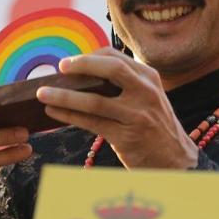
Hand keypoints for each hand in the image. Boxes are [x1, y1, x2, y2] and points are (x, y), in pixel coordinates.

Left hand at [36, 48, 197, 168]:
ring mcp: (137, 115)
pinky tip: (53, 113)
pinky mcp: (127, 137)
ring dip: (64, 96)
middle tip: (59, 68)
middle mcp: (146, 92)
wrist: (176, 160)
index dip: (90, 57)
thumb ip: (126, 84)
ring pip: (94, 100)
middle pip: (110, 69)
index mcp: (149, 78)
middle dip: (81, 65)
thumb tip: (83, 74)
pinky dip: (69, 116)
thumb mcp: (148, 98)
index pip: (116, 57)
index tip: (71, 62)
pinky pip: (91, 123)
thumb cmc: (155, 127)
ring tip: (42, 94)